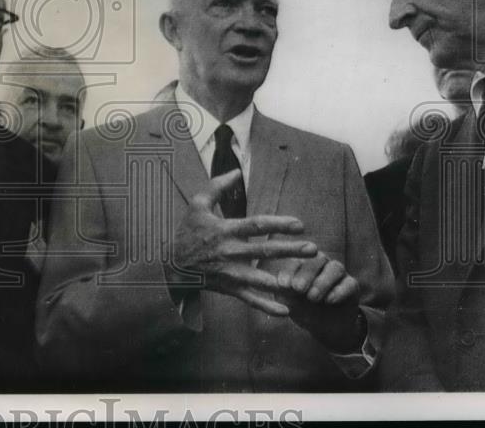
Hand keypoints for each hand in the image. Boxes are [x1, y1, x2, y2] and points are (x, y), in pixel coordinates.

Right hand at [171, 171, 317, 316]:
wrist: (171, 264)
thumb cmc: (187, 232)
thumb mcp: (197, 204)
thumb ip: (217, 186)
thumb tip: (237, 171)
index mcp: (225, 230)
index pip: (255, 225)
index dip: (278, 224)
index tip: (299, 225)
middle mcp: (229, 252)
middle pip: (264, 250)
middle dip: (290, 250)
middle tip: (313, 249)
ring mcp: (229, 272)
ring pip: (259, 279)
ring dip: (282, 281)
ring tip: (303, 283)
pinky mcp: (228, 288)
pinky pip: (249, 299)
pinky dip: (266, 307)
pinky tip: (285, 312)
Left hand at [276, 252, 364, 352]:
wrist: (325, 327)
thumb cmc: (302, 309)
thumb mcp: (290, 303)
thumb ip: (284, 294)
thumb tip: (280, 286)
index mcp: (303, 263)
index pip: (296, 261)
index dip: (289, 271)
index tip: (283, 285)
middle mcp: (322, 263)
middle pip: (316, 259)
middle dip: (306, 274)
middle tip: (298, 288)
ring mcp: (338, 273)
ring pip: (335, 268)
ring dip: (323, 282)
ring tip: (313, 297)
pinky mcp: (352, 285)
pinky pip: (349, 283)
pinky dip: (339, 291)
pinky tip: (329, 300)